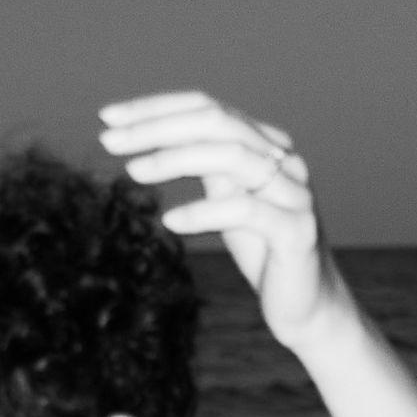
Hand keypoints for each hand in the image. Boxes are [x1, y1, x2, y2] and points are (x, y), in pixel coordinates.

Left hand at [99, 90, 340, 349]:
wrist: (308, 308)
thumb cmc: (264, 254)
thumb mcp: (229, 202)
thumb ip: (207, 168)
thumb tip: (155, 139)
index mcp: (266, 145)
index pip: (207, 108)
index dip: (155, 108)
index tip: (108, 118)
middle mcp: (285, 160)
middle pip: (216, 122)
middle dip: (156, 127)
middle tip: (109, 139)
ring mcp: (295, 194)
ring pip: (231, 156)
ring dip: (174, 159)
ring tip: (133, 172)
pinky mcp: (297, 231)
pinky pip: (246, 210)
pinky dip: (203, 212)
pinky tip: (171, 221)